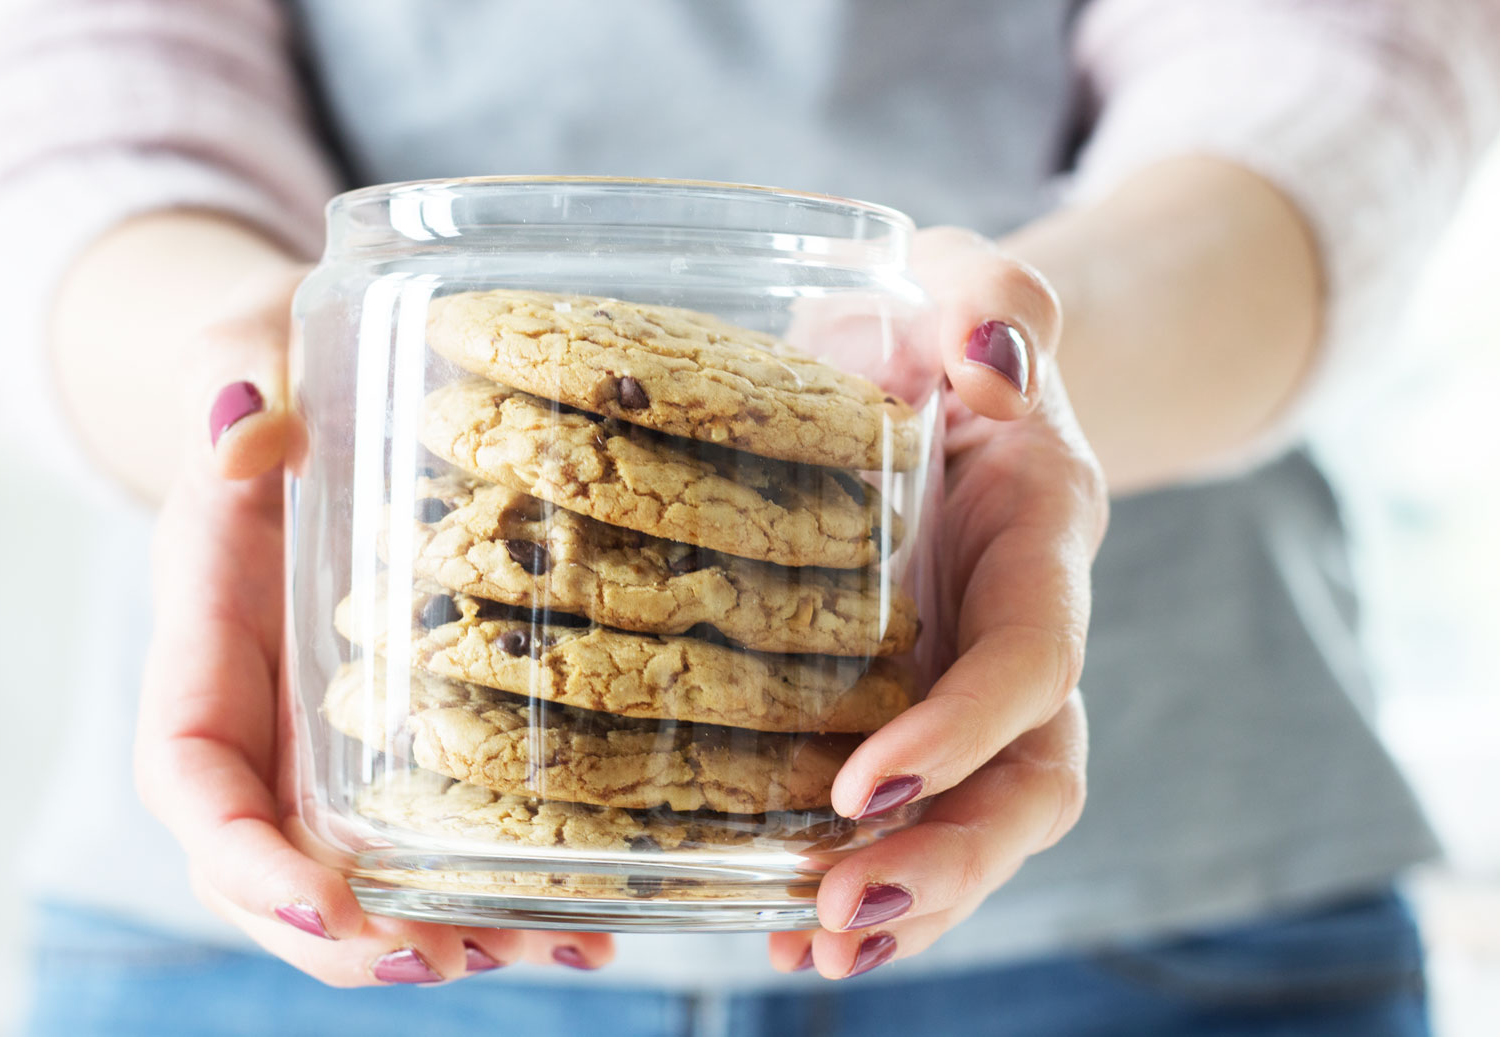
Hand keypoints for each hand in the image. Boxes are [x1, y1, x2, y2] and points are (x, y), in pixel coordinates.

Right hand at [133, 270, 614, 984]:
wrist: (305, 401)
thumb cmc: (266, 376)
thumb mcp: (242, 352)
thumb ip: (230, 380)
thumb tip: (248, 424)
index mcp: (206, 645)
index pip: (194, 782)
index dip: (242, 861)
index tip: (326, 905)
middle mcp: (268, 714)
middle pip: (279, 870)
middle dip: (357, 938)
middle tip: (458, 958)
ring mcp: (338, 734)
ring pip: (372, 873)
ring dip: (455, 934)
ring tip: (563, 948)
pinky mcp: (412, 726)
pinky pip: (444, 827)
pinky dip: (507, 884)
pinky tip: (597, 915)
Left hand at [769, 228, 1106, 977]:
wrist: (945, 373)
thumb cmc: (948, 332)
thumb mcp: (970, 288)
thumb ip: (997, 298)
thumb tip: (986, 353)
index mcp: (1043, 541)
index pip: (1032, 659)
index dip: (964, 732)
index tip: (865, 784)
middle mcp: (1021, 632)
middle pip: (1028, 783)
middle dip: (947, 863)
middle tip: (838, 917)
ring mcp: (970, 682)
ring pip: (977, 823)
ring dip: (905, 902)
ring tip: (805, 946)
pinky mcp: (911, 706)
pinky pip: (907, 814)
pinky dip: (859, 878)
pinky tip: (776, 924)